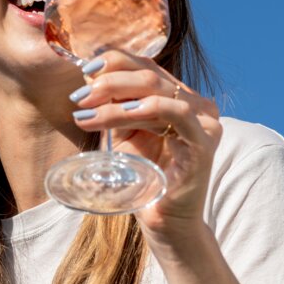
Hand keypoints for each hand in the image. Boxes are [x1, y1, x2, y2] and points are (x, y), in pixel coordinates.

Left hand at [69, 50, 223, 245]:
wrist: (164, 221)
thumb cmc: (144, 177)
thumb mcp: (124, 132)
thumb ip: (113, 104)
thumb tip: (88, 73)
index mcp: (179, 96)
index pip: (146, 65)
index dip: (113, 61)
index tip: (82, 70)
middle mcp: (196, 103)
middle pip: (148, 74)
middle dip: (108, 81)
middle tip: (79, 96)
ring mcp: (204, 121)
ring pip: (156, 90)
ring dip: (115, 97)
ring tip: (86, 112)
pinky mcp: (204, 141)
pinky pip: (176, 112)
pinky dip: (146, 107)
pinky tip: (123, 112)